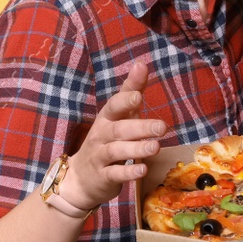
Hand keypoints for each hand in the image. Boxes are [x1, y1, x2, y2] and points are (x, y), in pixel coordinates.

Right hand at [59, 61, 166, 209]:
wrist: (80, 178)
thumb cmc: (106, 141)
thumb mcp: (117, 116)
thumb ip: (131, 92)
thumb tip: (142, 63)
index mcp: (106, 118)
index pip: (113, 106)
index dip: (125, 100)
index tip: (138, 96)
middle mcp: (101, 135)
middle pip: (119, 129)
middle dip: (140, 127)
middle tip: (162, 127)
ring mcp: (100, 156)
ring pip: (117, 151)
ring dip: (137, 148)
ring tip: (155, 147)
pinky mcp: (103, 176)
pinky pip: (115, 173)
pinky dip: (128, 172)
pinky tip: (142, 170)